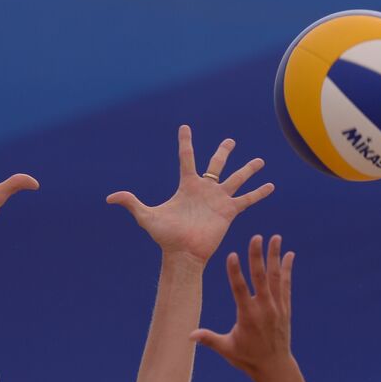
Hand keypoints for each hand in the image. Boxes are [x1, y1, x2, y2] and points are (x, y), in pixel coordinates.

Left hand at [106, 125, 273, 263]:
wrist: (183, 254)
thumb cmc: (165, 237)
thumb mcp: (146, 217)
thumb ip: (131, 203)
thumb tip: (109, 197)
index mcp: (187, 185)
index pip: (187, 157)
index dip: (185, 142)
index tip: (185, 127)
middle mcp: (205, 190)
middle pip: (217, 164)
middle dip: (223, 152)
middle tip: (230, 141)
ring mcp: (218, 200)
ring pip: (236, 179)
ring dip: (248, 170)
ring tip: (260, 161)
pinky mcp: (229, 212)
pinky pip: (247, 200)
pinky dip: (259, 193)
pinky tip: (270, 186)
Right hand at [191, 234, 294, 378]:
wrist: (274, 367)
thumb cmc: (247, 358)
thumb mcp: (226, 349)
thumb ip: (209, 339)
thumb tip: (189, 336)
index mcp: (247, 316)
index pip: (240, 290)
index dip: (235, 272)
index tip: (233, 254)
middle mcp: (264, 309)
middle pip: (260, 277)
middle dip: (258, 256)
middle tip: (257, 237)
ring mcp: (276, 307)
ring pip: (275, 277)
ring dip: (275, 256)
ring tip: (276, 237)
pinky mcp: (285, 309)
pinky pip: (286, 285)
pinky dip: (287, 270)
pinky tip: (290, 255)